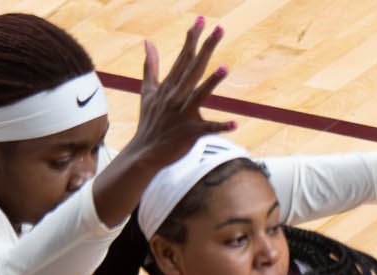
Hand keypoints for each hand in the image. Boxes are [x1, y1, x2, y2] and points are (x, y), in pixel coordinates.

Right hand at [121, 18, 235, 171]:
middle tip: (220, 29)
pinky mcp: (188, 133)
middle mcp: (176, 97)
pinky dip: (220, 128)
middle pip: (193, 69)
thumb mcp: (147, 91)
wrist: (143, 154)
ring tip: (225, 68)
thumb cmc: (149, 122)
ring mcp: (182, 115)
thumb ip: (150, 65)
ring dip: (212, 82)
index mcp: (169, 86)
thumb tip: (148, 41)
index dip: (193, 38)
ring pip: (199, 96)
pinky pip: (206, 129)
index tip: (202, 19)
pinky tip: (234, 124)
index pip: (183, 57)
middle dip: (206, 48)